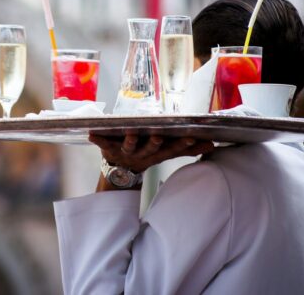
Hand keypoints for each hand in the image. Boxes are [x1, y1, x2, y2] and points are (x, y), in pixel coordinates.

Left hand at [89, 133, 214, 173]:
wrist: (120, 171)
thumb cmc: (147, 154)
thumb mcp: (166, 152)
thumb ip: (187, 148)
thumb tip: (212, 145)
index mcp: (157, 153)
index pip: (172, 149)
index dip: (181, 145)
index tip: (192, 138)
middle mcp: (142, 153)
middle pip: (150, 148)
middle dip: (155, 143)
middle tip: (158, 136)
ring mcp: (125, 151)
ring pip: (129, 145)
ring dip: (130, 140)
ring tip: (130, 132)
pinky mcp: (108, 149)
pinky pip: (102, 143)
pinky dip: (96, 139)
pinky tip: (90, 133)